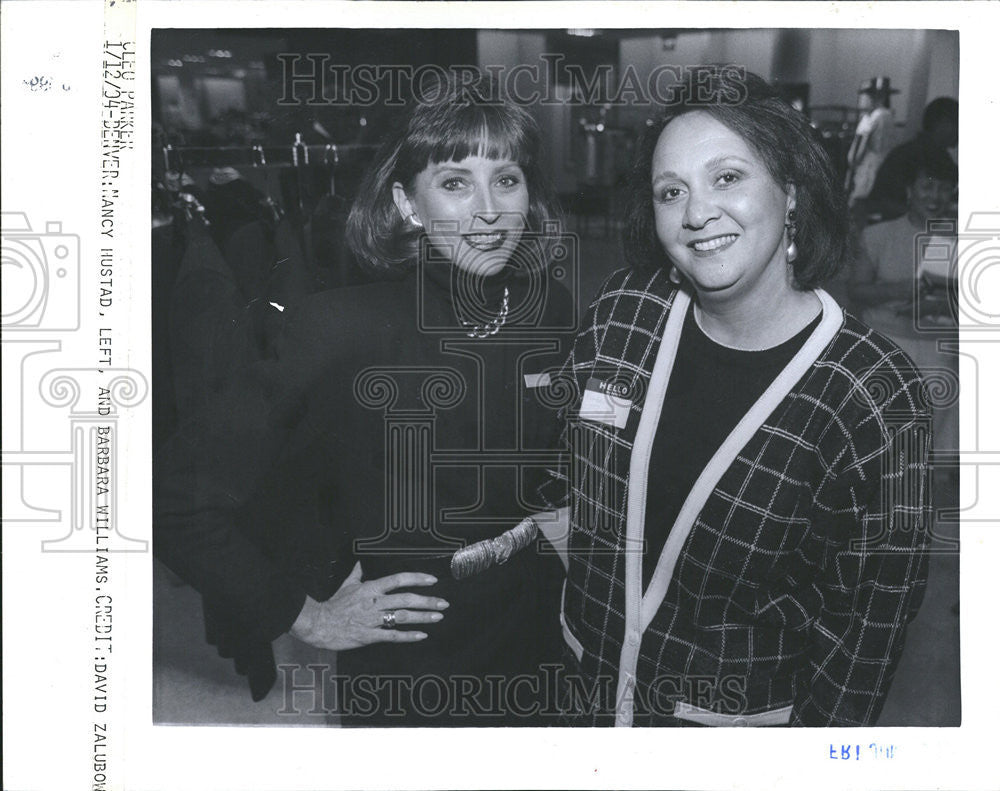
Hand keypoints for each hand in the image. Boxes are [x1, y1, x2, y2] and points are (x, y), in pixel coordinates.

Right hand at [289, 562, 448, 650]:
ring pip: (402, 617)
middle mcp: (374, 602)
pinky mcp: (369, 635)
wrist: (318, 624)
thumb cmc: (333, 605)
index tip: (432, 580)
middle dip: (427, 601)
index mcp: (370, 588)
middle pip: (406, 599)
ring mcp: (372, 619)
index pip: (398, 580)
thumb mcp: (346, 585)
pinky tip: (421, 635)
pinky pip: (392, 636)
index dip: (416, 578)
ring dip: (422, 617)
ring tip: (438, 617)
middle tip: (444, 603)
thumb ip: (357, 574)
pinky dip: (408, 636)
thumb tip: (360, 563)